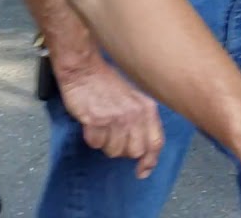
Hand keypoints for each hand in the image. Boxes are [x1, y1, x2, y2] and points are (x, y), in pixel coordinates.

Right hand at [56, 57, 164, 178]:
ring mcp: (115, 119)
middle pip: (135, 151)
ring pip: (114, 151)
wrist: (85, 69)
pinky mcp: (96, 121)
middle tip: (115, 138)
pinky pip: (95, 143)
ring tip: (102, 128)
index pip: (156, 142)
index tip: (143, 171)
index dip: (150, 160)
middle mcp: (134, 115)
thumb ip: (141, 119)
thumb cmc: (107, 82)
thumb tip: (142, 146)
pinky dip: (92, 138)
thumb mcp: (135, 97)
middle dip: (124, 150)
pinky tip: (92, 124)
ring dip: (106, 144)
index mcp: (147, 108)